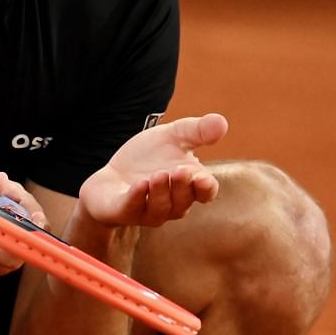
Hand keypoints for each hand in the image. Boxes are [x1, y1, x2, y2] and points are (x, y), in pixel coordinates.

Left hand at [77, 113, 227, 228]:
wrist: (113, 171)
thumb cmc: (148, 157)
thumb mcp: (173, 136)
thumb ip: (197, 131)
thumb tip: (222, 123)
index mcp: (189, 187)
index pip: (205, 193)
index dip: (206, 188)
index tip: (202, 178)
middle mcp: (172, 204)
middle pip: (183, 202)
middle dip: (182, 187)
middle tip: (180, 170)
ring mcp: (148, 211)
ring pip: (161, 209)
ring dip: (161, 193)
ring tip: (158, 175)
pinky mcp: (124, 211)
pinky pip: (132, 209)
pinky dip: (137, 198)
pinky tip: (140, 184)